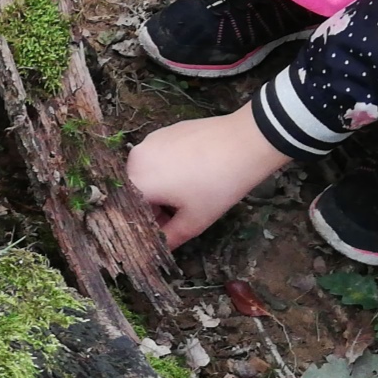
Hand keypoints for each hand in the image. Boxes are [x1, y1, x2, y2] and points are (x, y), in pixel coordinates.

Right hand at [126, 102, 290, 246]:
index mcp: (137, 181)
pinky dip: (169, 169)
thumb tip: (161, 247)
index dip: (146, 227)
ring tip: (189, 194)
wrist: (247, 141)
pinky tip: (194, 172)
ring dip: (161, 188)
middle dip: (153, 208)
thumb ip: (170, 238)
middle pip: (136, 192)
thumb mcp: (194, 221)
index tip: (164, 233)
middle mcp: (135, 158)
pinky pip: (159, 157)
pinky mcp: (166, 130)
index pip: (130, 213)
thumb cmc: (217, 185)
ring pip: (147, 174)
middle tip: (179, 217)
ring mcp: (151, 140)